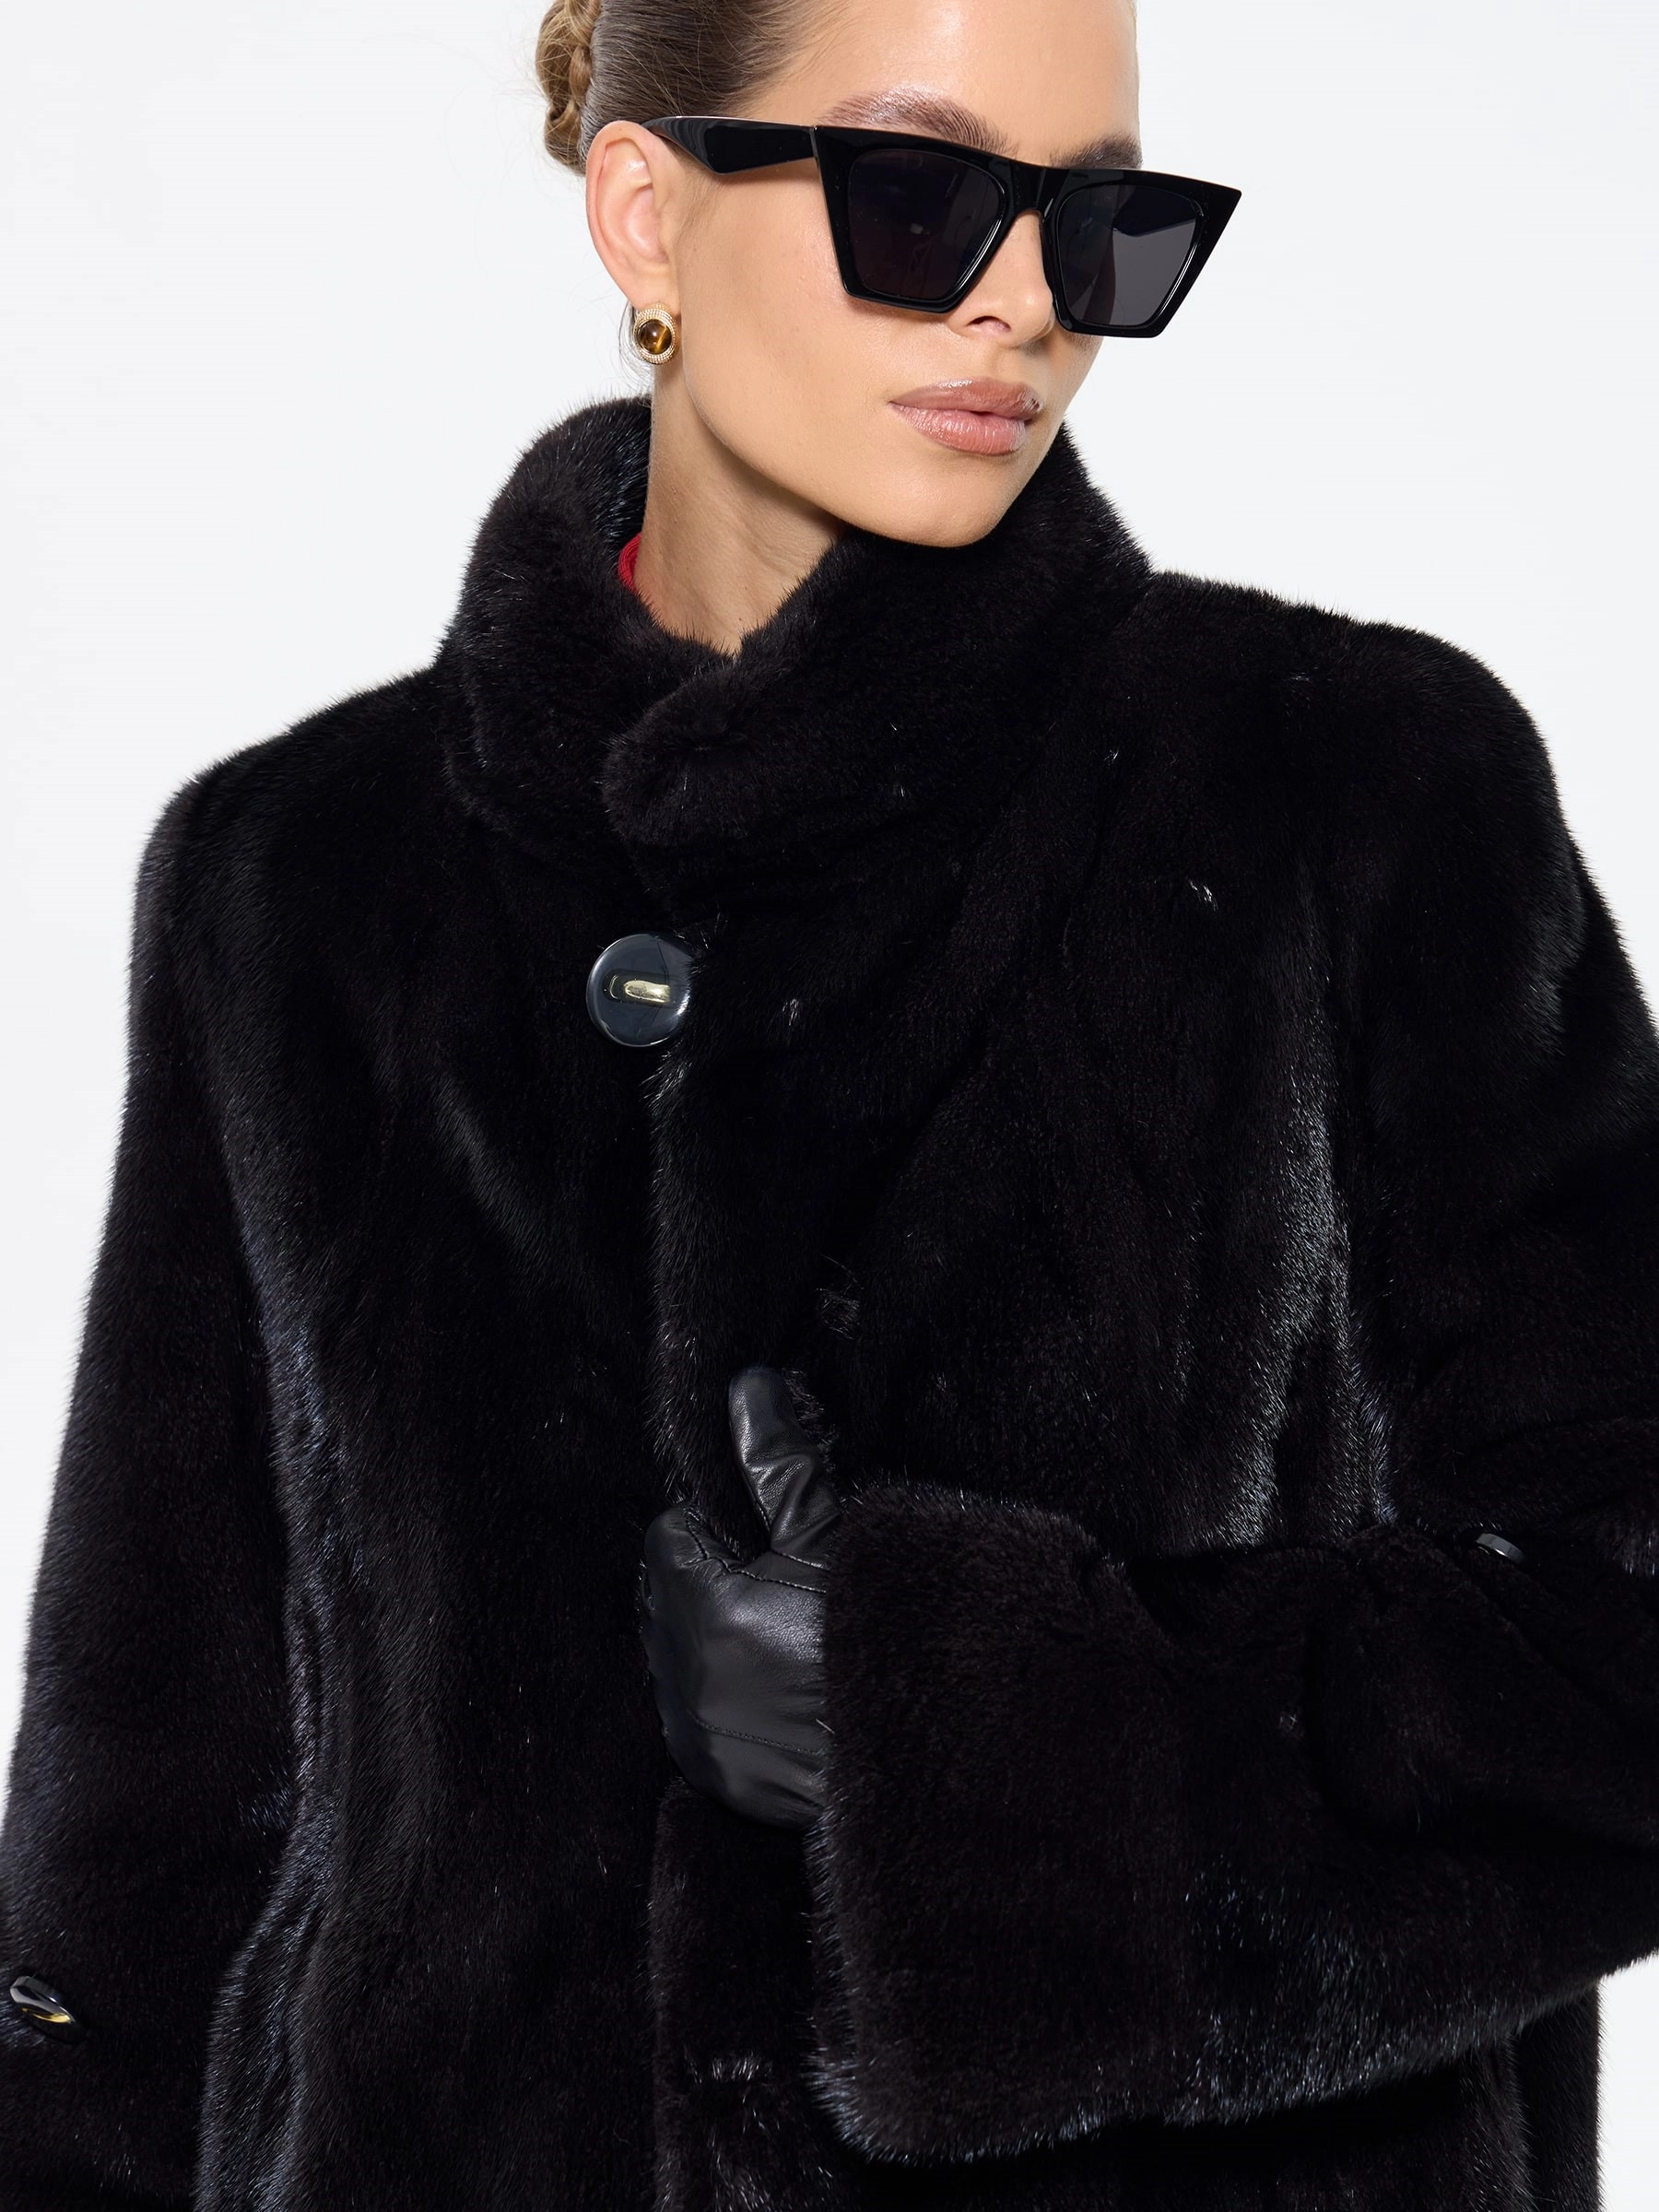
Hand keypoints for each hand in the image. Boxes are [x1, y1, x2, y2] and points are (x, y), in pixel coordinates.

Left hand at [640, 1365, 841, 1828]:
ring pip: (677, 1653)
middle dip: (710, 1580)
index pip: (671, 1533)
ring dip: (712, 1639)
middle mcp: (680, 1671)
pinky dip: (722, 1696)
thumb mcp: (836, 1540)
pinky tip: (776, 1690)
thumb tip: (749, 1388)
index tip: (765, 1539)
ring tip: (783, 1639)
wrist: (914, 1755)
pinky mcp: (709, 1772)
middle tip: (779, 1586)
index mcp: (701, 1604)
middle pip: (668, 1593)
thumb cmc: (879, 1637)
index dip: (718, 1527)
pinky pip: (692, 1712)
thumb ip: (780, 1464)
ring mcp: (691, 1728)